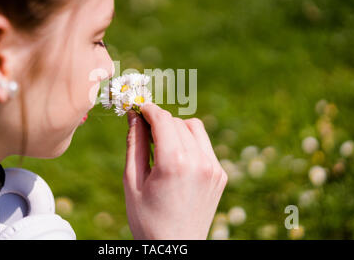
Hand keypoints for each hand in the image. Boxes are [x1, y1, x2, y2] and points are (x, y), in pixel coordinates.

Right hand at [123, 103, 226, 239]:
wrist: (175, 248)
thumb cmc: (147, 219)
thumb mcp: (133, 181)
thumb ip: (134, 143)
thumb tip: (133, 115)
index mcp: (174, 163)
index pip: (163, 119)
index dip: (148, 110)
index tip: (138, 108)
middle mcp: (199, 161)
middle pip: (177, 122)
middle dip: (160, 121)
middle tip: (145, 131)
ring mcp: (214, 168)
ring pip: (194, 128)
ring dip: (177, 129)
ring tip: (162, 146)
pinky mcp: (220, 175)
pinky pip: (205, 145)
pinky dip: (191, 143)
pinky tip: (178, 160)